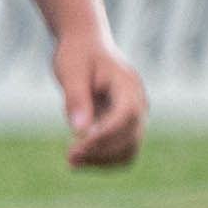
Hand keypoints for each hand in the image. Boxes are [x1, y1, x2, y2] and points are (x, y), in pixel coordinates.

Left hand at [53, 24, 147, 169]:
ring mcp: (134, 116)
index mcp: (128, 86)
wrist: (86, 46)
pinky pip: (120, 150)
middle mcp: (138, 103)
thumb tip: (80, 130)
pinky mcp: (123, 126)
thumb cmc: (78, 54)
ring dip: (103, 161)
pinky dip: (102, 159)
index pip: (126, 115)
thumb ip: (76, 98)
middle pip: (130, 138)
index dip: (107, 134)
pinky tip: (78, 158)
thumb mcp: (71, 71)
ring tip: (71, 162)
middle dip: (101, 151)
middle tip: (69, 156)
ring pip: (129, 150)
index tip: (80, 143)